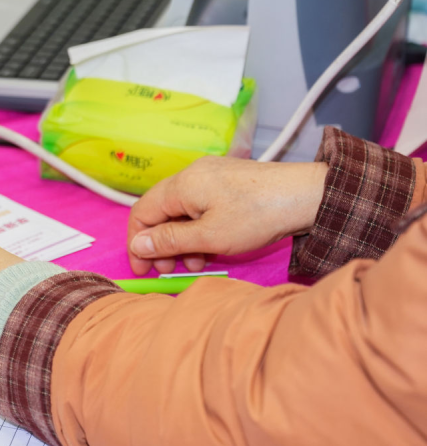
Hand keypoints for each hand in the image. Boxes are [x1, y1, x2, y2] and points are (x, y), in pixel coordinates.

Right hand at [127, 156, 327, 275]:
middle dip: (160, 244)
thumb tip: (137, 245)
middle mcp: (191, 175)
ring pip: (181, 211)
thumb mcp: (209, 237)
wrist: (309, 196)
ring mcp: (210, 176)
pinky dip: (198, 229)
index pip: (142, 212)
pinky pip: (200, 207)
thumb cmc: (258, 216)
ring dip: (181, 240)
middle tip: (168, 270)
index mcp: (181, 185)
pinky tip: (211, 247)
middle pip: (160, 211)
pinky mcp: (227, 182)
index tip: (142, 270)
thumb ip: (169, 241)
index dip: (137, 243)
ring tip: (196, 263)